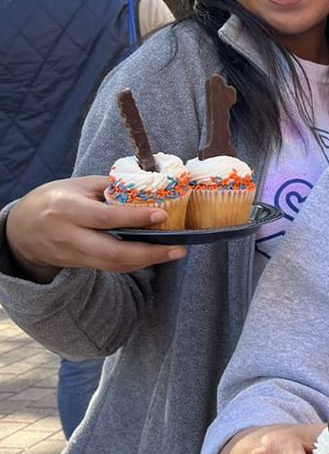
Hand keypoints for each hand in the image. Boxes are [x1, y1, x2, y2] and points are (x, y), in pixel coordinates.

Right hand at [5, 177, 184, 280]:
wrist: (23, 229)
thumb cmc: (57, 199)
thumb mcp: (79, 186)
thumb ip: (111, 188)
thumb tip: (148, 186)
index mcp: (68, 209)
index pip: (105, 217)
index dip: (135, 218)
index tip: (162, 215)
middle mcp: (70, 236)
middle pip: (111, 252)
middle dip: (149, 253)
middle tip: (178, 249)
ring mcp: (74, 255)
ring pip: (113, 264)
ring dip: (147, 261)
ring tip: (174, 253)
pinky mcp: (80, 265)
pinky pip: (110, 267)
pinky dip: (135, 263)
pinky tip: (155, 256)